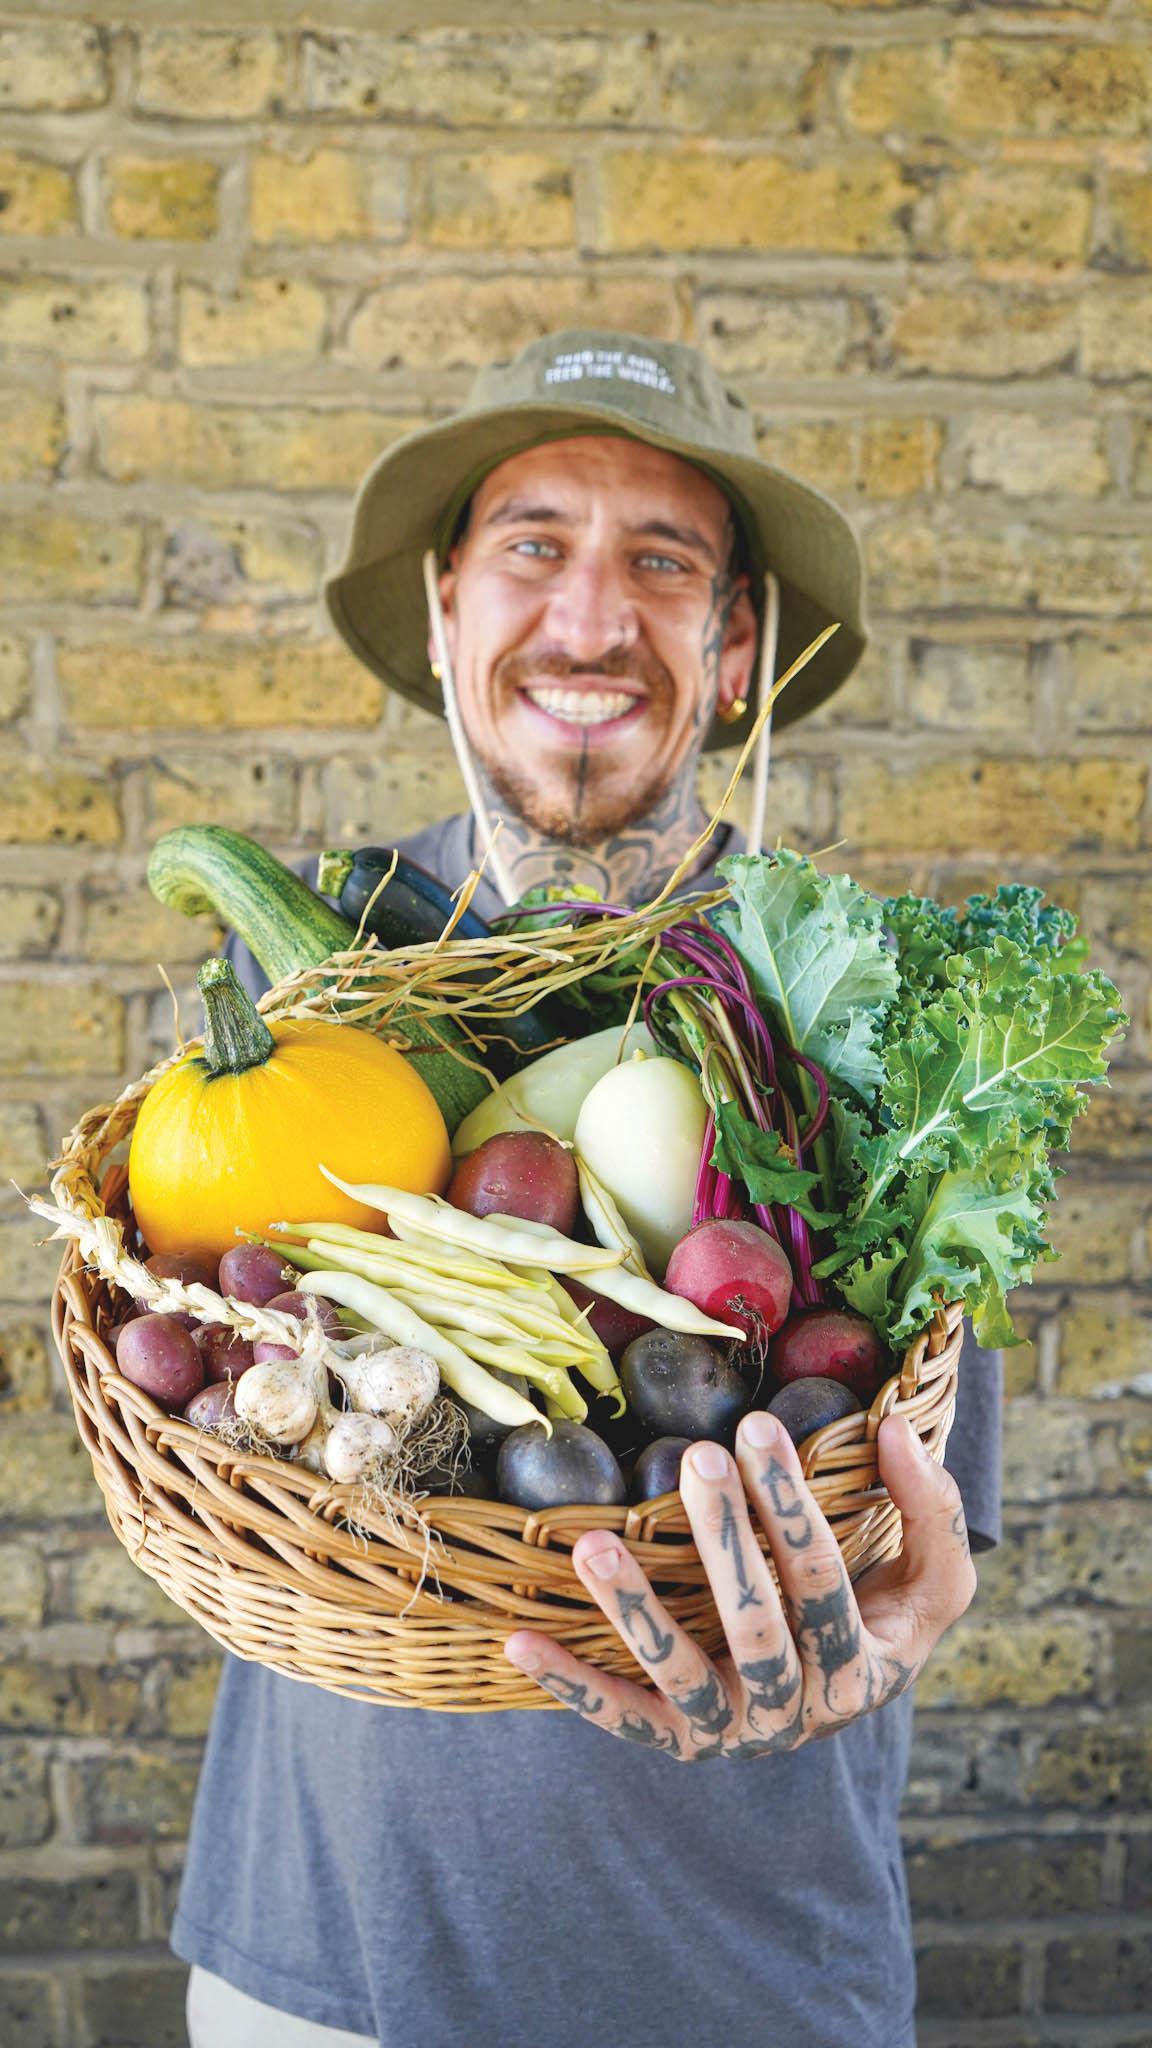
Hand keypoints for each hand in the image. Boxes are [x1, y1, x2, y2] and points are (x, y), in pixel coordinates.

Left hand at [503, 1408, 976, 1759]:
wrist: (846, 1699)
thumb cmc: (888, 1615)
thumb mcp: (936, 1576)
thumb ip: (931, 1506)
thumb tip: (894, 1426)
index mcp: (865, 1669)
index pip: (826, 1582)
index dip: (793, 1506)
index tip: (758, 1427)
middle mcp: (797, 1712)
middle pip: (756, 1626)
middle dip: (726, 1539)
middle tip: (698, 1456)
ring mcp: (734, 1734)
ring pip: (680, 1676)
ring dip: (633, 1611)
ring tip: (592, 1545)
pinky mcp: (680, 1744)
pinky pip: (623, 1720)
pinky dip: (571, 1685)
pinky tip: (519, 1643)